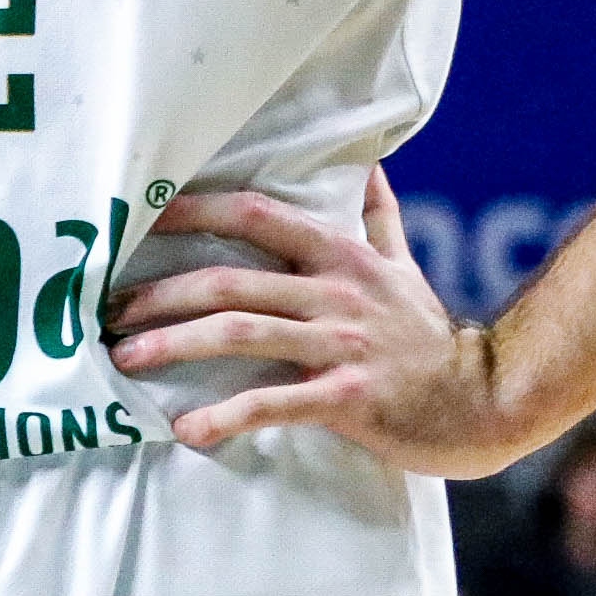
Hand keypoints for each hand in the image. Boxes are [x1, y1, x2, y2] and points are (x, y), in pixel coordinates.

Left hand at [109, 178, 514, 470]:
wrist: (488, 399)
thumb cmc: (429, 338)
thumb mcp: (403, 270)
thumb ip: (378, 221)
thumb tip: (371, 167)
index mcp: (340, 260)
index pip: (257, 217)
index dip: (194, 212)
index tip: (141, 217)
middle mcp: (335, 295)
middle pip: (230, 281)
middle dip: (160, 295)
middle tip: (107, 314)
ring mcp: (341, 345)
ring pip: (241, 333)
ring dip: (174, 344)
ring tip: (124, 359)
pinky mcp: (347, 397)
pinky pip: (273, 403)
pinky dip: (224, 416)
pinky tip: (186, 429)